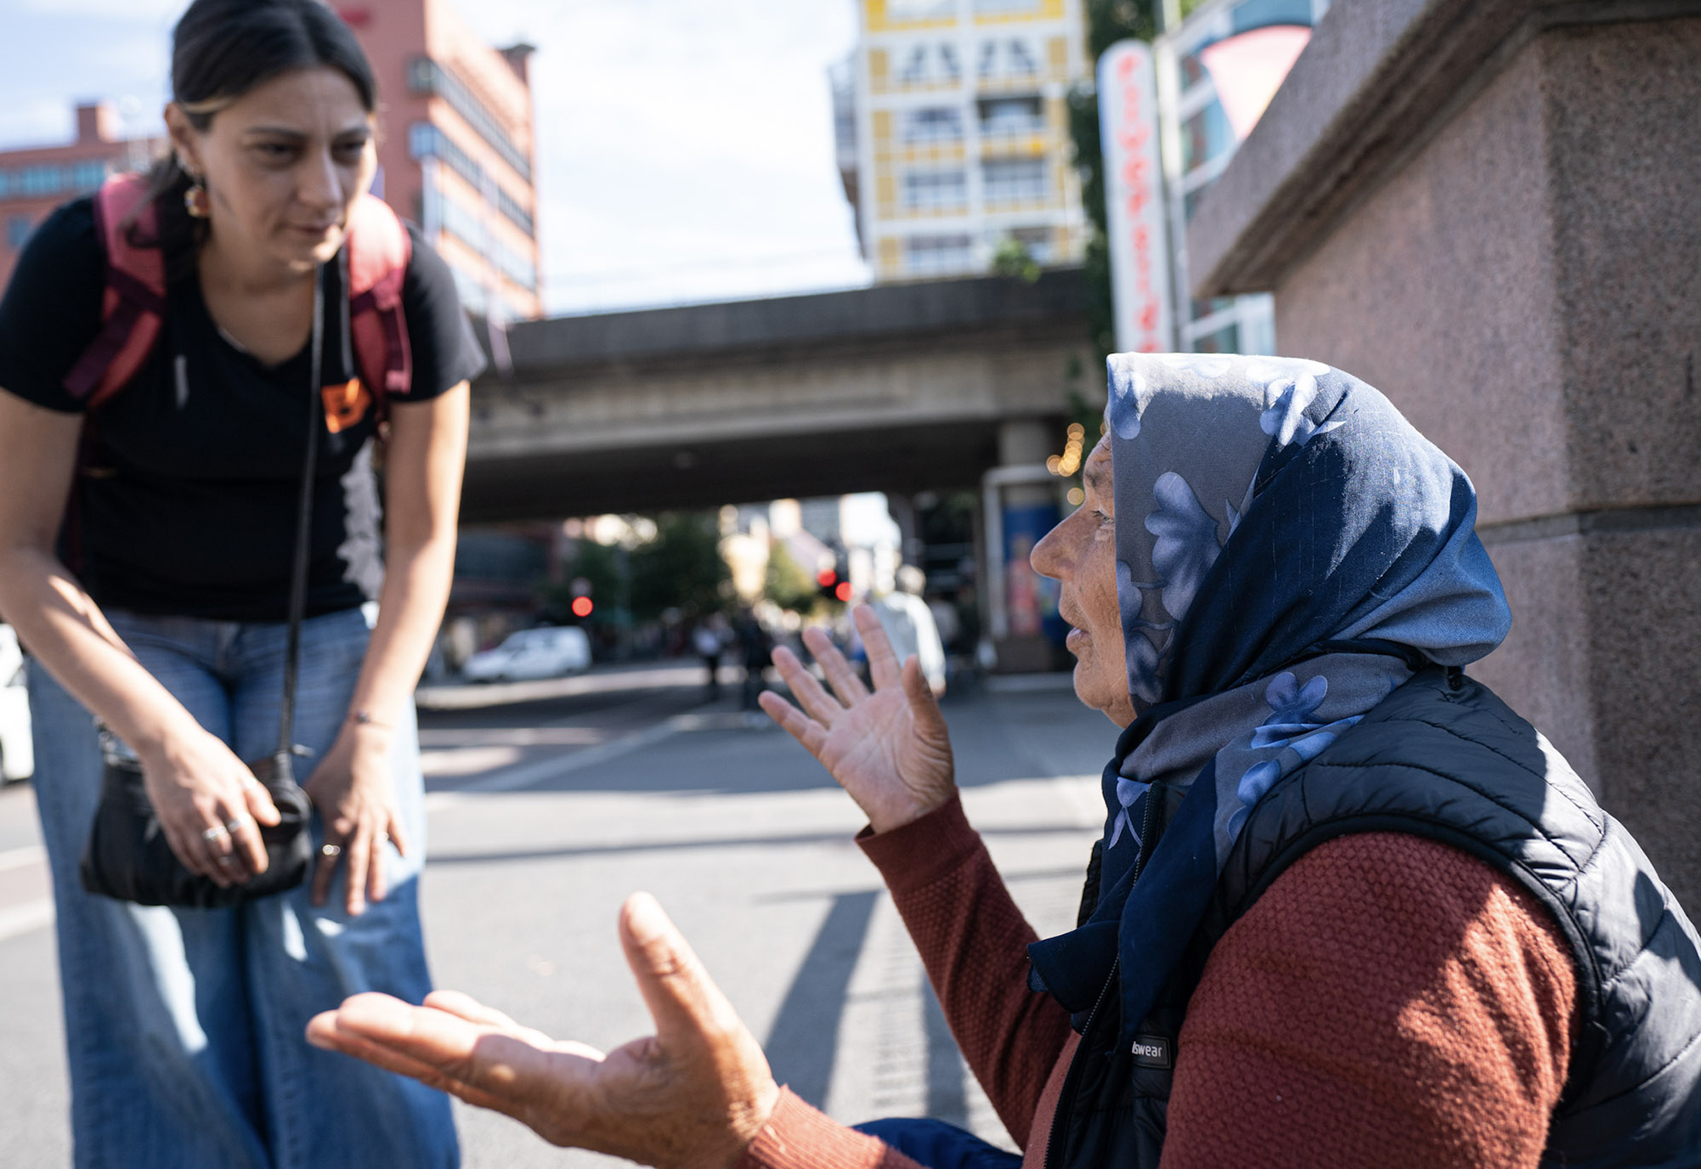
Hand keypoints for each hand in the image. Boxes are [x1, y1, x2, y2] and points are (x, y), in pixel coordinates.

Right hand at [138, 725, 282, 887]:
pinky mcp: (168, 819)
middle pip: (225, 850)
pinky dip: (192, 862)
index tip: (260, 869)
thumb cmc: (209, 755)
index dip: (254, 856)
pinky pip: (180, 847)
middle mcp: (207, 811)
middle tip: (245, 880)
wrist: (168, 744)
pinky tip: (201, 870)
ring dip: (216, 870)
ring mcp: (185, 817)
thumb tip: (273, 821)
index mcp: (229, 798)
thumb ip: (257, 797)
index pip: (246, 836)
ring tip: (227, 881)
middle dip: (237, 868)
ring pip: (202, 853)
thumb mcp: (239, 770)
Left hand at [304, 720, 407, 914]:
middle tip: (353, 912)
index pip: (328, 860)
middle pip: (356, 864)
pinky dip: (402, 844)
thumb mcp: (310, 789)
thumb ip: (299, 811)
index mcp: (337, 824)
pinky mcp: (391, 809)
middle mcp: (358, 827)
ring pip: (378, 854)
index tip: (316, 903)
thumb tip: (280, 828)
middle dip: (353, 890)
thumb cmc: (333, 768)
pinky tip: (405, 858)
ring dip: (377, 876)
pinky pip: (397, 831)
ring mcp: (378, 819)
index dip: (321, 883)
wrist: (363, 749)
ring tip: (378, 896)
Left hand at [306, 893, 779, 1168]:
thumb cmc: (724, 1094)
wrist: (737, 1151)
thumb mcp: (709, 1029)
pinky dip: (459, 1033)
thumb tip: (634, 905)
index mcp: (568, 1091)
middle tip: (320, 1024)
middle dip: (382, 1046)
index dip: (416, 1035)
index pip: (477, 1059)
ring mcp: (548, 1099)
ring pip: (462, 1068)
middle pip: (448, 1071)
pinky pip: (494, 1060)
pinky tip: (439, 1007)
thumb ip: (669, 969)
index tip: (358, 1015)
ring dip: (403, 1044)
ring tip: (346, 1025)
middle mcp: (543, 1102)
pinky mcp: (562, 1087)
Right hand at [760, 604, 954, 833]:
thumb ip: (921, 694)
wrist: (918, 812)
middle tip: (811, 630)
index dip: (872, 634)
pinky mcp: (832, 753)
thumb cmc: (934, 772)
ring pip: (817, 696)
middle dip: (827, 652)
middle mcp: (867, 712)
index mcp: (895, 702)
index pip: (881, 659)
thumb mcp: (933, 729)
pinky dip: (784, 714)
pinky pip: (803, 729)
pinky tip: (767, 697)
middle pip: (842, 674)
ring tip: (780, 651)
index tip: (861, 608)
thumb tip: (912, 658)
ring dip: (798, 675)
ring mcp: (847, 732)